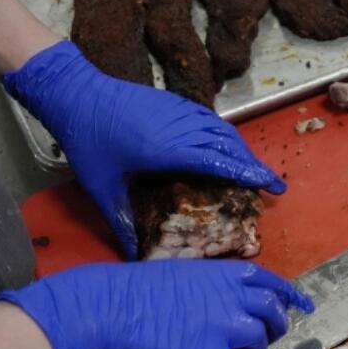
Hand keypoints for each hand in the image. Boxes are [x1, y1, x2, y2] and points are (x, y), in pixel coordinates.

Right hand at [0, 260, 313, 348]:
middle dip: (271, 333)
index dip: (289, 296)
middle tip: (258, 348)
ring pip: (257, 345)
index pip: (269, 281)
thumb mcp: (176, 275)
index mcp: (221, 273)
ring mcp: (221, 324)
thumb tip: (213, 306)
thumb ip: (204, 288)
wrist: (99, 309)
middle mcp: (229, 295)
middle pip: (272, 315)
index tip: (302, 307)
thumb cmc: (125, 291)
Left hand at [3, 41, 283, 258]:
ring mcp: (179, 112)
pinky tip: (228, 147)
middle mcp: (180, 128)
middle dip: (254, 164)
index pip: (218, 161)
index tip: (271, 186)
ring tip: (255, 169)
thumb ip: (120, 220)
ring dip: (243, 149)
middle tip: (272, 185)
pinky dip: (226, 135)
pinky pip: (210, 120)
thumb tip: (131, 255)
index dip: (248, 173)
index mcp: (167, 149)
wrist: (75, 92)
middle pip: (229, 145)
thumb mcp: (101, 187)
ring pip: (222, 130)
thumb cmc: (88, 141)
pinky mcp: (174, 104)